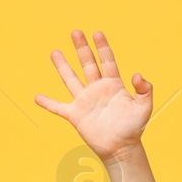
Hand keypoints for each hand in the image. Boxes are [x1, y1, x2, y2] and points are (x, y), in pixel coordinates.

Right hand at [34, 30, 152, 161]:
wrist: (121, 149)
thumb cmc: (134, 128)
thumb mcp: (144, 108)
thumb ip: (144, 90)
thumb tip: (137, 75)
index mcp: (113, 85)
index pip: (107, 61)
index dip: (102, 48)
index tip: (97, 33)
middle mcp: (97, 89)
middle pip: (87, 64)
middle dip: (82, 48)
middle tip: (76, 32)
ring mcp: (85, 101)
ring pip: (71, 79)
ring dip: (62, 66)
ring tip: (55, 52)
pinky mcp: (75, 115)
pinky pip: (58, 107)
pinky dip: (48, 103)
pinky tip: (37, 97)